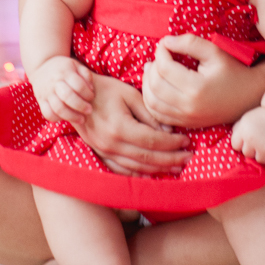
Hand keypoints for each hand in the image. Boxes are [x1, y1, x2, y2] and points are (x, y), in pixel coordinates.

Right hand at [30, 56, 94, 124]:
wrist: (42, 66)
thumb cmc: (64, 68)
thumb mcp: (76, 65)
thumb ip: (86, 75)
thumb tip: (91, 90)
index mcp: (65, 72)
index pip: (78, 85)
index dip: (87, 94)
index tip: (91, 97)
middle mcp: (54, 82)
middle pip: (68, 97)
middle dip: (81, 106)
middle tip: (89, 110)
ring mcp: (46, 92)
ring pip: (58, 108)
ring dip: (72, 116)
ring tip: (81, 119)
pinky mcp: (41, 101)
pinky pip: (48, 114)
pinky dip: (57, 119)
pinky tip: (66, 118)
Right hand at [77, 73, 191, 175]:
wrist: (76, 94)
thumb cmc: (105, 89)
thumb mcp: (130, 94)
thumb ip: (149, 114)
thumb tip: (168, 131)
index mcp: (120, 127)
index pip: (153, 140)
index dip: (172, 144)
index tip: (186, 141)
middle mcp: (111, 144)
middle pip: (147, 158)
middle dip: (170, 159)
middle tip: (188, 159)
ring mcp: (104, 152)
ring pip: (136, 167)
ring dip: (158, 169)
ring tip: (176, 168)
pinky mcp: (100, 154)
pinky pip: (122, 170)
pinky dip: (139, 174)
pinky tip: (152, 174)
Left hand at [141, 34, 264, 128]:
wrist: (249, 97)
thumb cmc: (233, 70)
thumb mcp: (214, 51)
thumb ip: (189, 42)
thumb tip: (165, 42)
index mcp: (196, 88)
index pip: (164, 67)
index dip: (160, 51)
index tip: (165, 44)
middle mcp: (188, 107)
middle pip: (154, 85)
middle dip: (152, 66)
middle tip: (159, 56)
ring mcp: (186, 118)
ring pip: (151, 102)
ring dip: (147, 84)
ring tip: (153, 69)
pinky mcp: (185, 124)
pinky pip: (157, 115)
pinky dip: (151, 100)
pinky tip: (155, 87)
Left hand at [231, 106, 264, 168]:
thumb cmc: (262, 116)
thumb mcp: (245, 119)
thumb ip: (237, 131)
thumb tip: (230, 144)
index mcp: (243, 131)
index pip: (235, 147)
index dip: (241, 143)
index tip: (248, 139)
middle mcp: (253, 140)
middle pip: (248, 155)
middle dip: (253, 149)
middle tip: (261, 141)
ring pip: (260, 161)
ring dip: (264, 155)